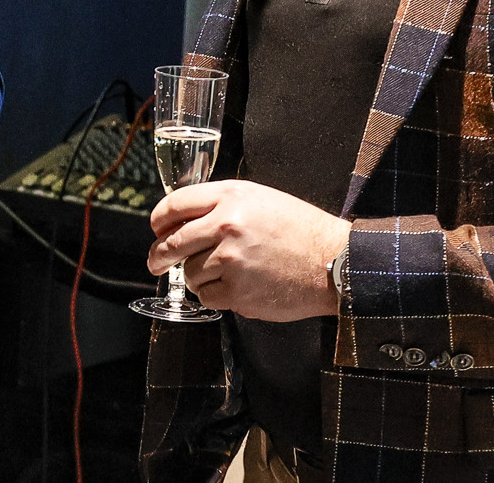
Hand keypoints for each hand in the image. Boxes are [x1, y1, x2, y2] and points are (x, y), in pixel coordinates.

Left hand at [147, 179, 350, 321]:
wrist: (337, 262)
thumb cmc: (301, 231)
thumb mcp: (259, 199)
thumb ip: (220, 205)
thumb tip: (183, 221)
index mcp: (229, 196)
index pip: (174, 205)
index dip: (158, 221)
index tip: (156, 230)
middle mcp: (225, 225)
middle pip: (171, 243)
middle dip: (159, 256)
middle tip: (156, 262)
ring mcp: (231, 260)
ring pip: (189, 273)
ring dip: (198, 276)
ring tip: (226, 273)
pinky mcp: (238, 291)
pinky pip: (207, 296)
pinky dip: (215, 295)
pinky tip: (235, 288)